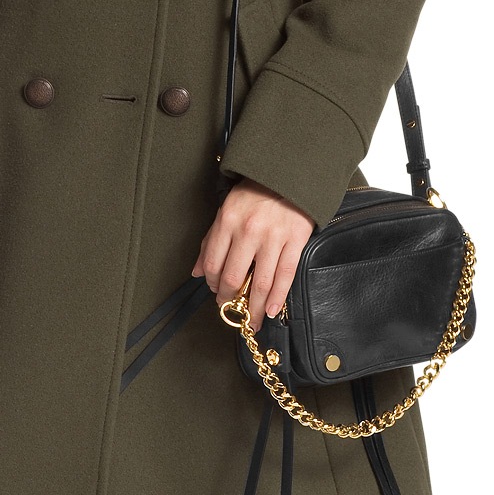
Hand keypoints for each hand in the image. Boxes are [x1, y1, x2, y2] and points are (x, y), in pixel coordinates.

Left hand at [193, 179, 313, 318]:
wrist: (290, 174)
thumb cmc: (256, 193)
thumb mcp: (227, 210)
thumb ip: (211, 241)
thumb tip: (198, 272)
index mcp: (227, 221)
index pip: (213, 264)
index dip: (212, 285)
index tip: (216, 293)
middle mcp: (248, 230)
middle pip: (233, 277)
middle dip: (230, 299)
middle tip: (231, 309)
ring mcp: (273, 236)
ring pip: (261, 282)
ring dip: (253, 306)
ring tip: (251, 319)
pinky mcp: (295, 240)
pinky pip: (285, 275)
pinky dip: (277, 297)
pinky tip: (271, 310)